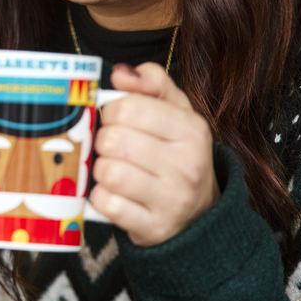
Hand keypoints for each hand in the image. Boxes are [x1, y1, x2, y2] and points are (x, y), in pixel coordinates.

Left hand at [88, 61, 218, 246]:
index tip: (116, 119)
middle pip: (113, 139)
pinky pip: (106, 204)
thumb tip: (120, 73)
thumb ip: (152, 83)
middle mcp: (187, 165)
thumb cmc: (178, 154)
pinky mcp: (154, 227)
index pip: (129, 107)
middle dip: (104, 141)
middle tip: (112, 146)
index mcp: (192, 130)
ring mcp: (172, 200)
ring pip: (108, 172)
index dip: (111, 111)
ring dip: (100, 170)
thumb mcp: (176, 112)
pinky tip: (114, 193)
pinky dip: (101, 198)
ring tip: (113, 169)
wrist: (199, 213)